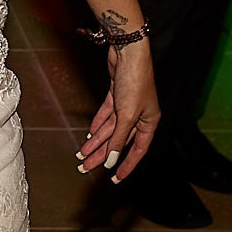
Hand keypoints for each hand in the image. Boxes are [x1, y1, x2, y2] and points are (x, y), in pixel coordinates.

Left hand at [76, 40, 158, 182]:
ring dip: (95, 141)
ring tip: (82, 154)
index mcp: (149, 123)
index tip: (115, 178)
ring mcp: (127, 106)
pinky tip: (90, 134)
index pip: (137, 150)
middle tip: (86, 167)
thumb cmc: (136, 82)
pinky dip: (98, 124)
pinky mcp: (117, 95)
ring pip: (109, 129)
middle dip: (101, 155)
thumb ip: (118, 138)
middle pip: (118, 141)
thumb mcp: (127, 115)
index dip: (126, 165)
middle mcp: (139, 116)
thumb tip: (111, 159)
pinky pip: (106, 115)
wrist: (129, 53)